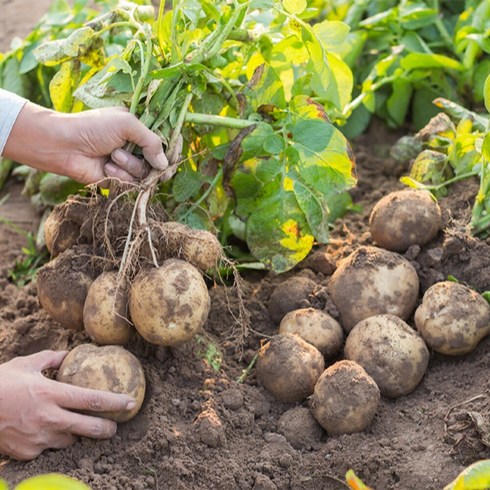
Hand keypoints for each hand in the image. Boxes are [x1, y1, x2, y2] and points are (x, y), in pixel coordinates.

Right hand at [0, 350, 135, 459]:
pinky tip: (45, 432)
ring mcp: (37, 438)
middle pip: (89, 427)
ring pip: (69, 440)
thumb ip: (50, 358)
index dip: (114, 402)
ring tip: (76, 426)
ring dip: (75, 434)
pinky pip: (48, 449)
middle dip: (107, 429)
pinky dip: (51, 441)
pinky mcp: (27, 453)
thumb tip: (67, 353)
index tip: (130, 402)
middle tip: (115, 426)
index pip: (91, 400)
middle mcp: (48, 418)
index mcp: (51, 393)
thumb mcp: (25, 364)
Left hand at [3, 103, 167, 183]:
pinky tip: (106, 167)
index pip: (164, 140)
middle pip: (159, 161)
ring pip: (145, 173)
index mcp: (138, 129)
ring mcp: (127, 164)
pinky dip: (120, 175)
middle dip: (156, 164)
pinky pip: (131, 183)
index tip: (175, 153)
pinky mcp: (118, 179)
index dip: (172, 148)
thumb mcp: (127, 124)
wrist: (65, 145)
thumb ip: (151, 141)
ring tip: (113, 155)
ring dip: (131, 165)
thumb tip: (164, 164)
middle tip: (158, 169)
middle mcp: (135, 147)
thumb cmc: (93, 127)